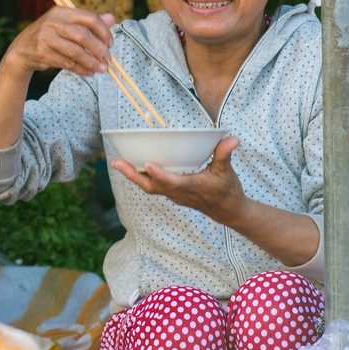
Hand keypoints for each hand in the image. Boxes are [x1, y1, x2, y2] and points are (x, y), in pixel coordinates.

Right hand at [4, 6, 113, 77]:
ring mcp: (46, 37)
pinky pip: (67, 63)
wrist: (22, 50)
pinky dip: (81, 69)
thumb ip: (87, 22)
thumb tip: (112, 18)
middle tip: (108, 59)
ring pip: (76, 52)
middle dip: (99, 49)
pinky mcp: (42, 53)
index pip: (89, 18)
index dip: (103, 31)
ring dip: (91, 62)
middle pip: (83, 35)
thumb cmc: (49, 36)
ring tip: (102, 69)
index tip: (110, 43)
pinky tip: (89, 72)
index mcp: (61, 11)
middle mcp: (53, 22)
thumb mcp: (66, 25)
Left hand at [110, 136, 248, 224]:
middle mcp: (178, 193)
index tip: (147, 164)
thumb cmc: (227, 190)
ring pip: (148, 187)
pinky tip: (129, 166)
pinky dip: (139, 177)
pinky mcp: (170, 193)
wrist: (227, 211)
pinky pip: (151, 186)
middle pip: (151, 186)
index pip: (173, 182)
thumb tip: (232, 138)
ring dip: (132, 175)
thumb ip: (225, 154)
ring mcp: (173, 195)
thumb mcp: (227, 171)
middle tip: (116, 162)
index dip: (160, 175)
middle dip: (133, 175)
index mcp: (192, 187)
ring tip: (116, 163)